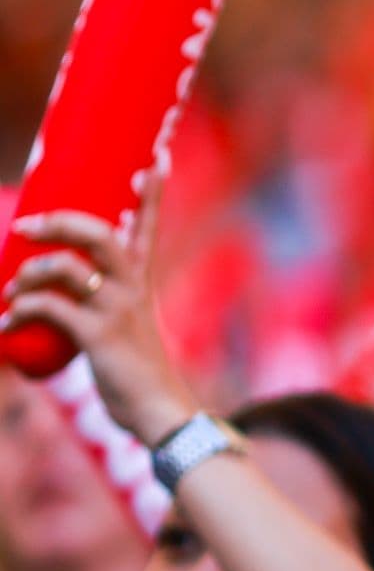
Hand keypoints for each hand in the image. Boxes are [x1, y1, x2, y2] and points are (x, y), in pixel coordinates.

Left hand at [2, 171, 195, 445]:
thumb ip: (98, 309)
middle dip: (58, 222)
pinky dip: (18, 313)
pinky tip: (5, 325)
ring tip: (10, 291)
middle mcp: (132, 287)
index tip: (156, 159)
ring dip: (28, 274)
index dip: (151, 192)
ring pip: (66, 267)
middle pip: (97, 232)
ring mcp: (116, 309)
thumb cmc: (139, 373)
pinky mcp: (98, 334)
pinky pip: (47, 308)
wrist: (160, 411)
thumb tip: (53, 302)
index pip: (148, 226)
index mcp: (141, 281)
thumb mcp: (128, 330)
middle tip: (26, 225)